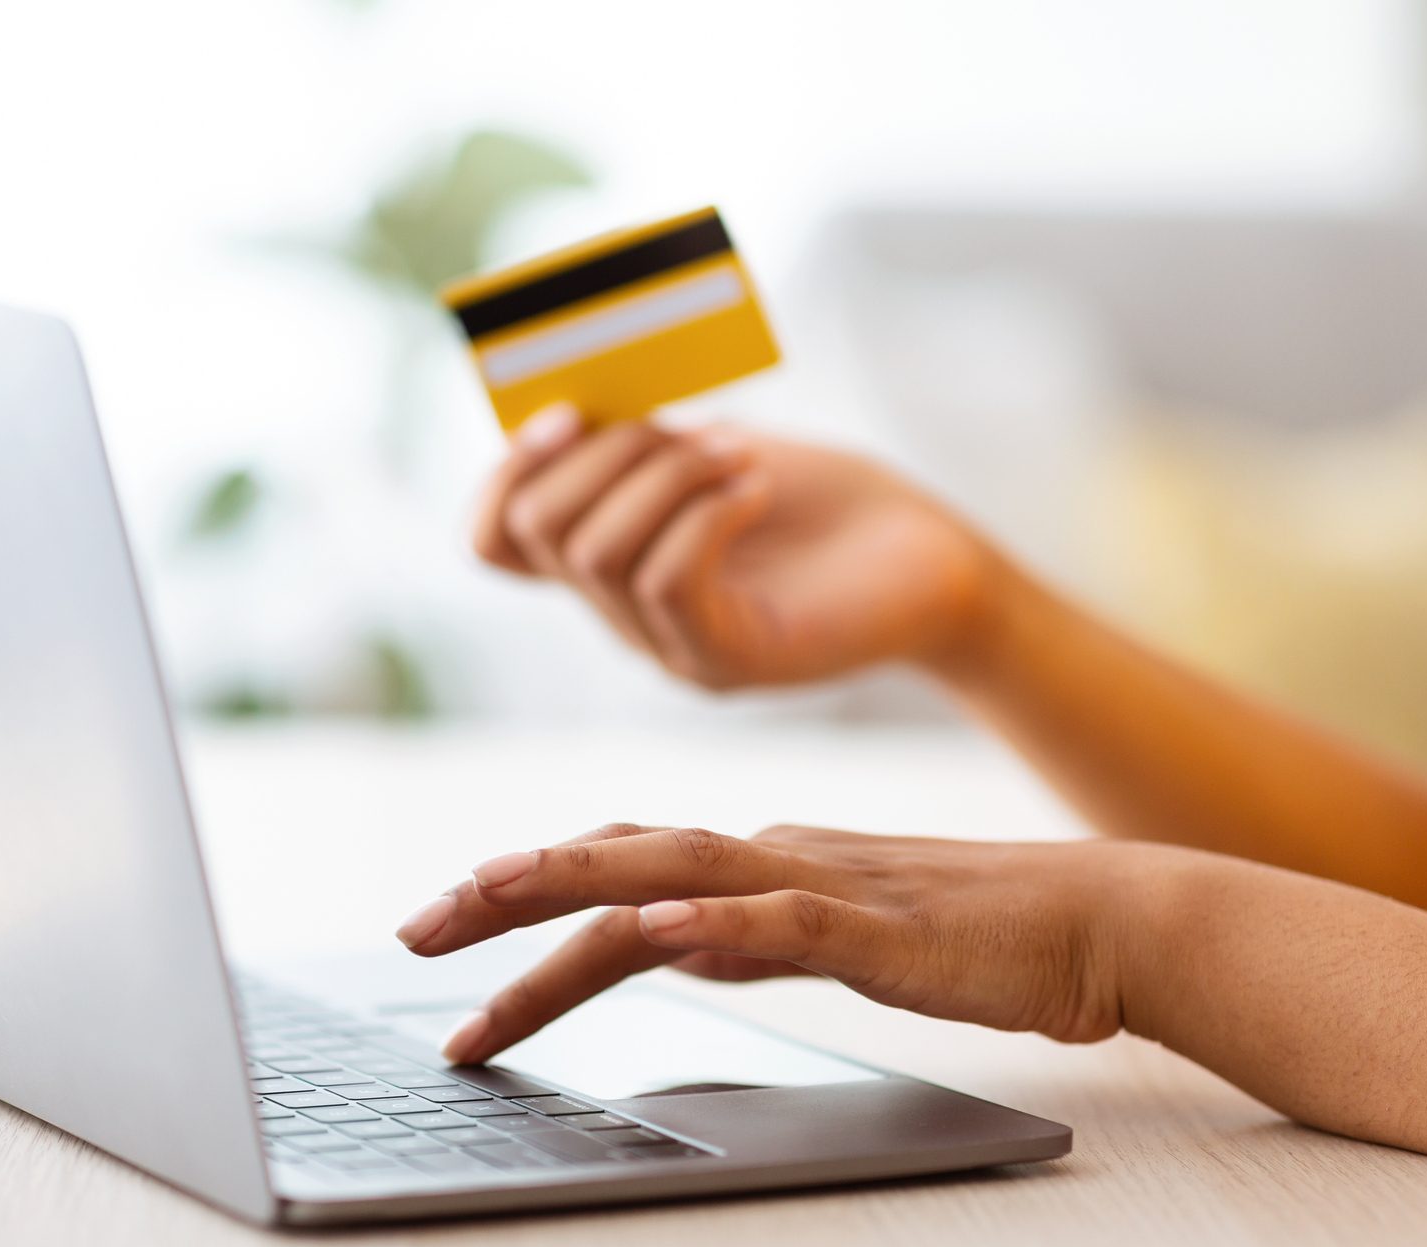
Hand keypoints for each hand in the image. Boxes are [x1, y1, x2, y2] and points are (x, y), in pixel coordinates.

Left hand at [393, 822, 1201, 1063]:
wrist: (1101, 921)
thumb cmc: (976, 936)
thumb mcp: (837, 936)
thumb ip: (753, 932)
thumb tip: (672, 944)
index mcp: (763, 860)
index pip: (620, 866)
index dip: (527, 884)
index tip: (448, 918)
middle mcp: (775, 857)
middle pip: (617, 862)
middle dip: (507, 890)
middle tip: (414, 926)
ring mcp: (825, 886)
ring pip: (676, 874)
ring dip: (574, 886)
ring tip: (487, 898)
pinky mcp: (884, 931)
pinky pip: (788, 924)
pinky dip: (721, 923)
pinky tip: (666, 934)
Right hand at [471, 406, 1004, 687]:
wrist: (934, 563)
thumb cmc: (831, 503)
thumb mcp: (719, 450)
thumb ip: (644, 440)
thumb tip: (575, 405)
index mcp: (608, 562)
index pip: (493, 540)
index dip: (505, 471)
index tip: (568, 412)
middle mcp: (623, 615)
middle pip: (536, 531)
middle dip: (603, 452)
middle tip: (687, 426)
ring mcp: (670, 647)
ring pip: (599, 551)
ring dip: (665, 474)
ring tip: (740, 455)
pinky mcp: (729, 662)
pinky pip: (668, 579)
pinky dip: (706, 511)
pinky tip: (759, 488)